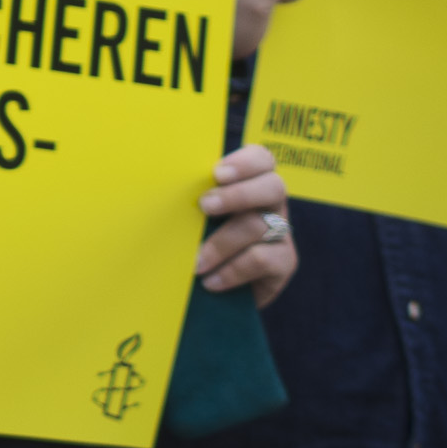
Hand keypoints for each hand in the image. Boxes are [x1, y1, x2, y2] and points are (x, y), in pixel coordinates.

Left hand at [195, 143, 299, 305]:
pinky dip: (231, 270)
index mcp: (249, 182)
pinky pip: (262, 259)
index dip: (246, 162)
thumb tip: (161, 184)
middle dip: (237, 195)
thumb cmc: (197, 238)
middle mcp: (271, 203)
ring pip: (259, 225)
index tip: (217, 173)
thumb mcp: (193, 214)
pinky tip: (210, 281)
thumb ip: (191, 198)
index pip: (262, 159)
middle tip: (204, 206)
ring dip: (221, 243)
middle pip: (274, 187)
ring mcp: (282, 232)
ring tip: (195, 262)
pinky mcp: (284, 261)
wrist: (217, 288)